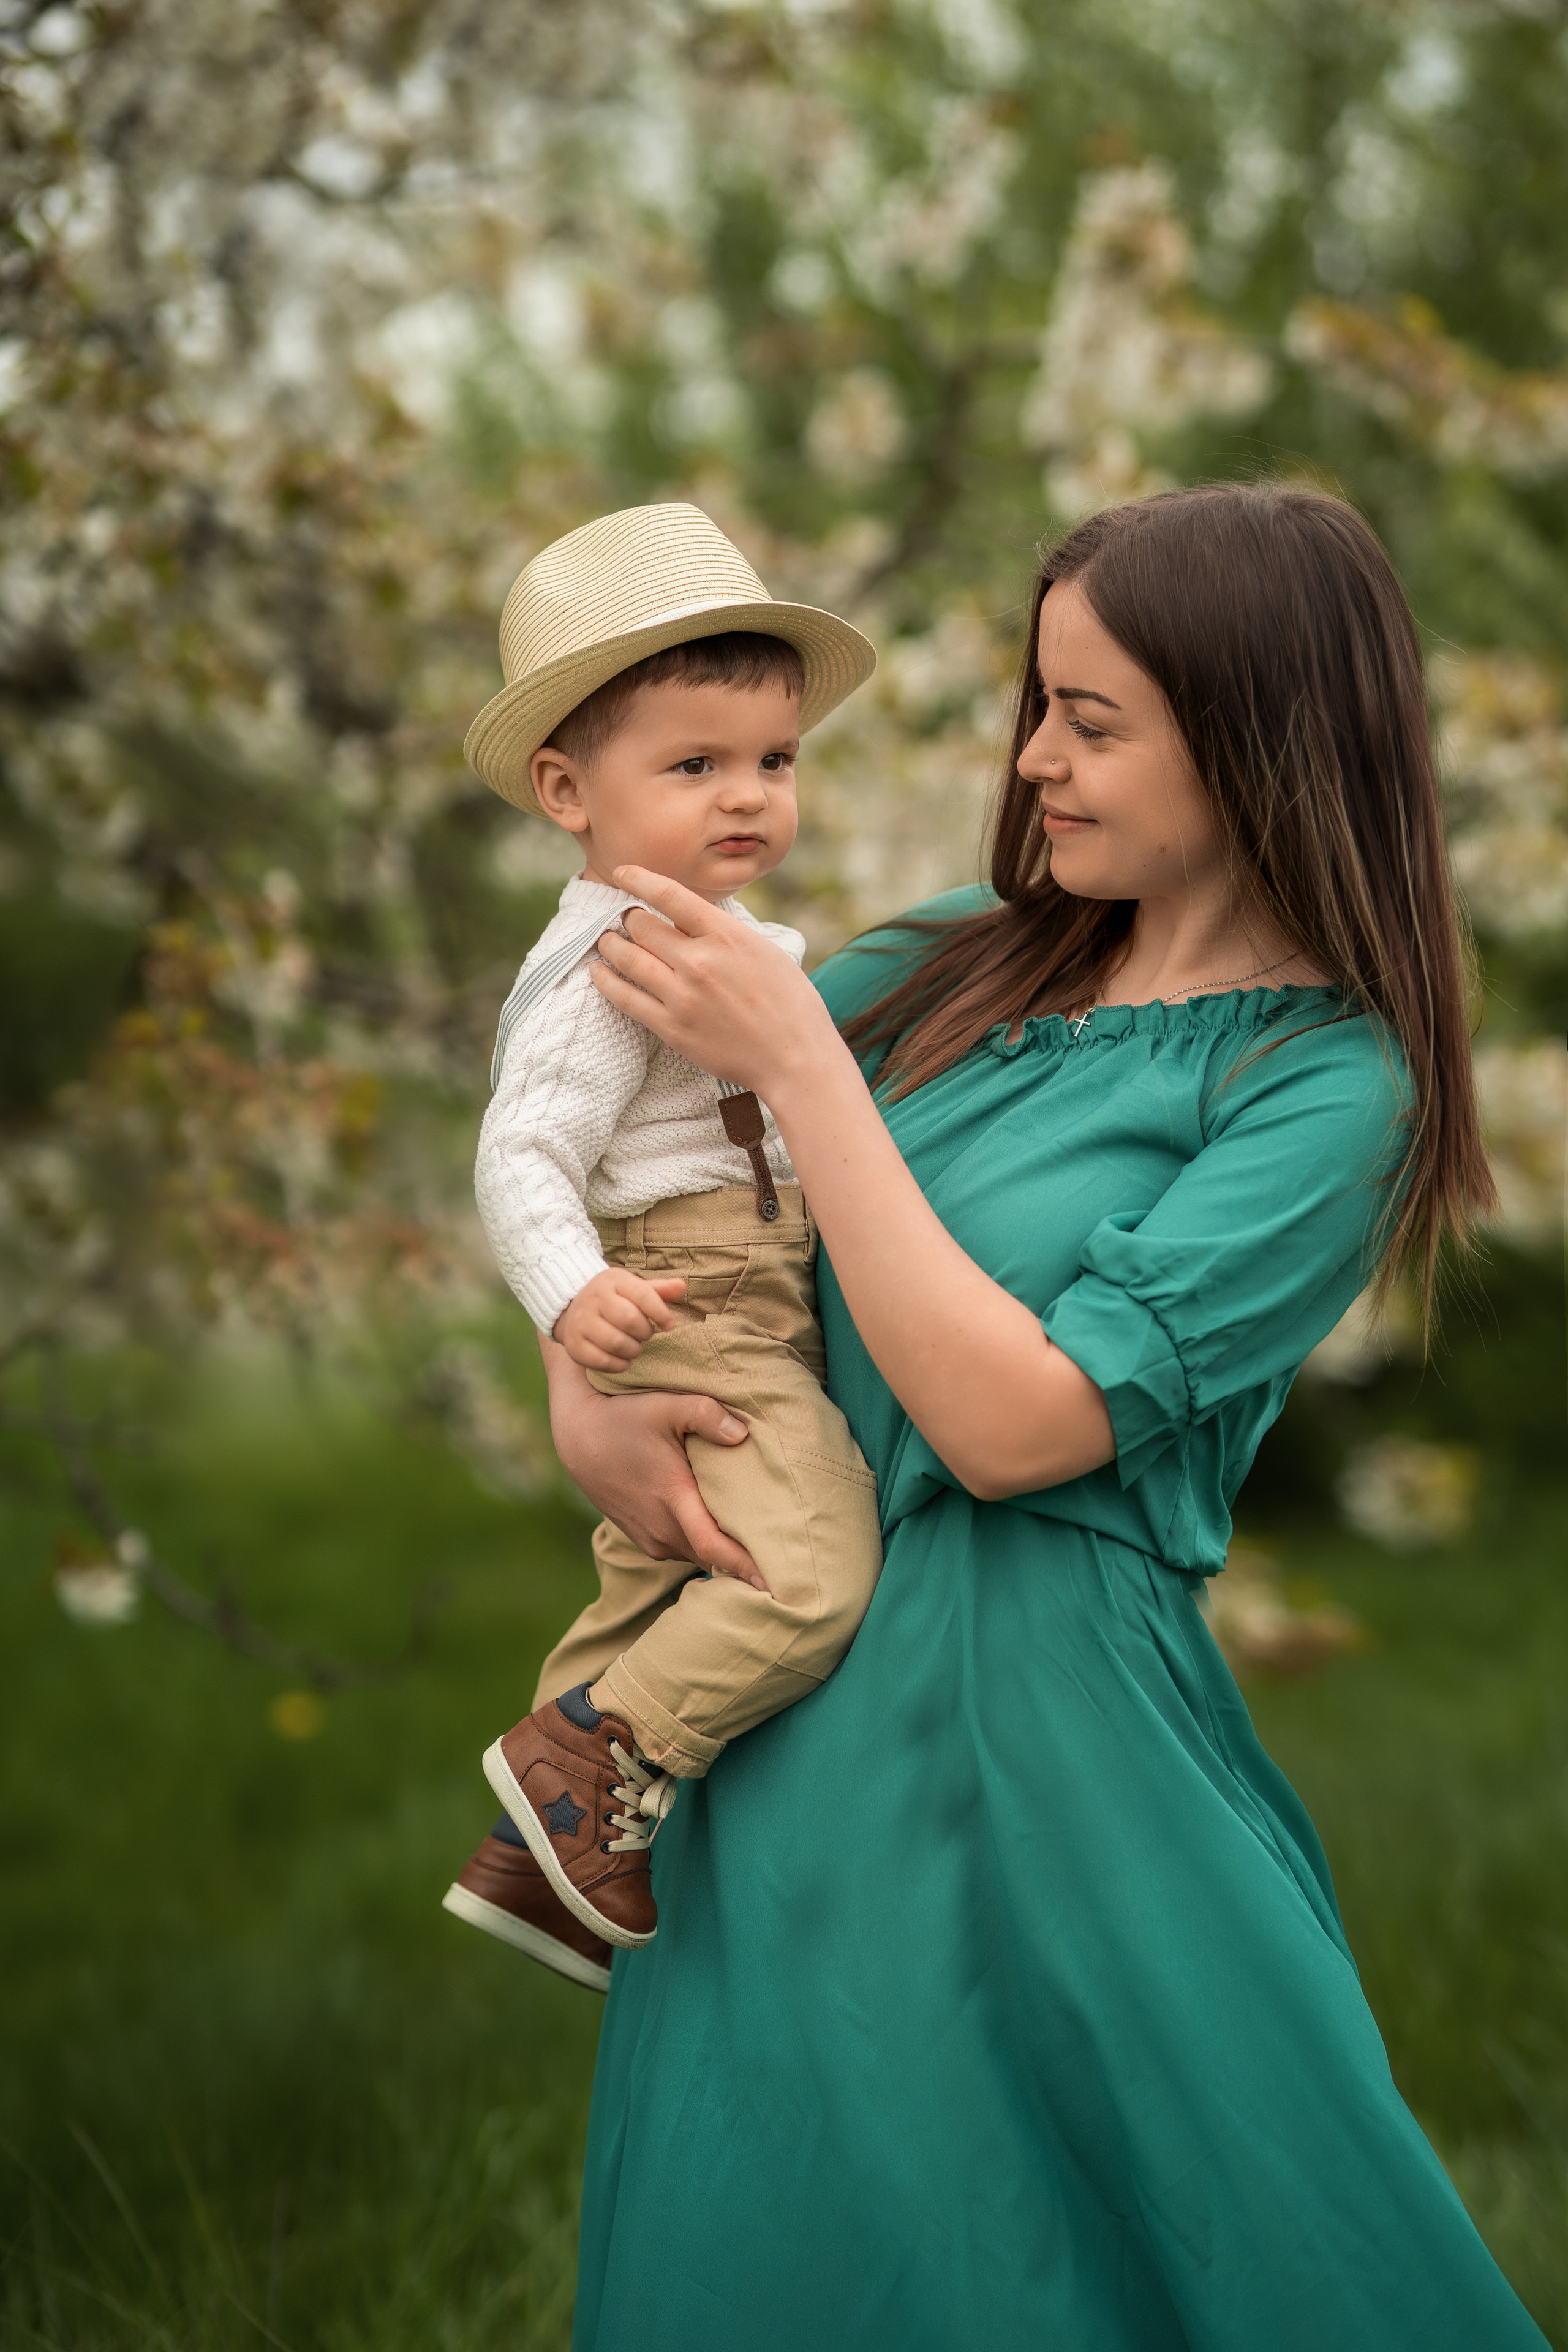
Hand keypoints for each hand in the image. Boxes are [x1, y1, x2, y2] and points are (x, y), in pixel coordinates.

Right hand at [540, 1335, 767, 1590]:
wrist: (578, 1436)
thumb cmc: (623, 1416)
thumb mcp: (665, 1404)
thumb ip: (706, 1413)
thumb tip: (743, 1434)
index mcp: (673, 1499)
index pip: (715, 1547)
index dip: (746, 1567)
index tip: (776, 1583)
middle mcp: (662, 1528)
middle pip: (713, 1558)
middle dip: (746, 1565)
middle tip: (788, 1567)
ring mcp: (651, 1537)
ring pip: (698, 1555)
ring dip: (724, 1556)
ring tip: (763, 1552)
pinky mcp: (645, 1537)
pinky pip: (684, 1550)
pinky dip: (705, 1548)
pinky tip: (726, 1537)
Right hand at [554, 1268, 686, 1370]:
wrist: (573, 1307)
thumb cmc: (614, 1299)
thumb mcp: (634, 1288)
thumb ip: (659, 1290)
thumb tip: (682, 1287)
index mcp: (612, 1281)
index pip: (643, 1295)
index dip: (661, 1313)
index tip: (669, 1325)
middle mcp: (593, 1298)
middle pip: (630, 1320)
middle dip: (645, 1333)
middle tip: (645, 1335)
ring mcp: (580, 1322)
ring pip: (616, 1343)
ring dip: (633, 1350)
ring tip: (634, 1346)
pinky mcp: (574, 1345)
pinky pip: (602, 1361)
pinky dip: (619, 1364)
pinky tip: (623, 1358)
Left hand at [588, 864, 839, 1097]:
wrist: (794, 1059)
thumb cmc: (790, 1004)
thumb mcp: (764, 952)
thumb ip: (724, 933)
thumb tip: (687, 918)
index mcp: (726, 936)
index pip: (669, 895)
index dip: (639, 878)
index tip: (623, 872)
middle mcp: (700, 961)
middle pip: (643, 925)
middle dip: (628, 917)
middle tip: (625, 919)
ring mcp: (682, 996)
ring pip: (628, 958)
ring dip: (610, 945)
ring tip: (606, 941)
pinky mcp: (671, 1028)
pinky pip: (625, 998)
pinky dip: (606, 981)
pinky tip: (598, 972)